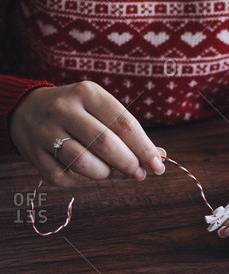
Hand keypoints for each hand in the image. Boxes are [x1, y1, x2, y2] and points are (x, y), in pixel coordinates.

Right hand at [9, 81, 165, 187]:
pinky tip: (84, 172)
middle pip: (106, 144)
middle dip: (128, 164)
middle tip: (138, 173)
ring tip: (109, 170)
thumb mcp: (101, 110)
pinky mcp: (35, 155)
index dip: (144, 148)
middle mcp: (64, 109)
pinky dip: (81, 180)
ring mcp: (47, 132)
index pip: (124, 123)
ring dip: (105, 173)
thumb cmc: (77, 113)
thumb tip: (158, 157)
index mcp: (87, 93)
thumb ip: (128, 132)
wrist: (27, 109)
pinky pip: (65, 177)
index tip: (157, 165)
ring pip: (84, 163)